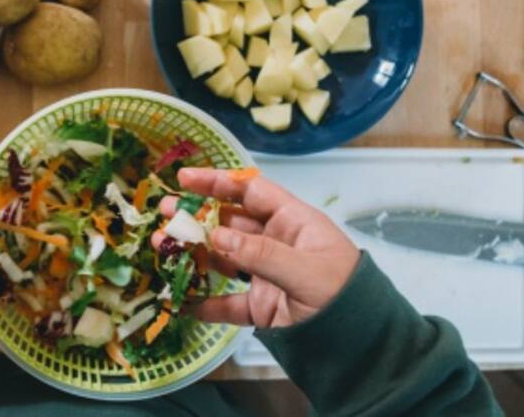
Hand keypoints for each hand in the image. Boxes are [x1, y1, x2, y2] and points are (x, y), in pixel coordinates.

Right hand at [153, 168, 358, 328]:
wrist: (360, 344)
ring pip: (222, 259)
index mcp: (292, 222)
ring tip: (162, 249)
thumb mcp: (305, 270)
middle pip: (229, 222)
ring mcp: (266, 275)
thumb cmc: (342, 294)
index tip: (184, 178)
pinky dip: (204, 303)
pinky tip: (181, 300)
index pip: (250, 191)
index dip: (218, 181)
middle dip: (196, 216)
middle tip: (165, 213)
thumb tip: (215, 236)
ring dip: (193, 254)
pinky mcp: (260, 307)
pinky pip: (226, 302)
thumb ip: (259, 253)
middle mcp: (276, 243)